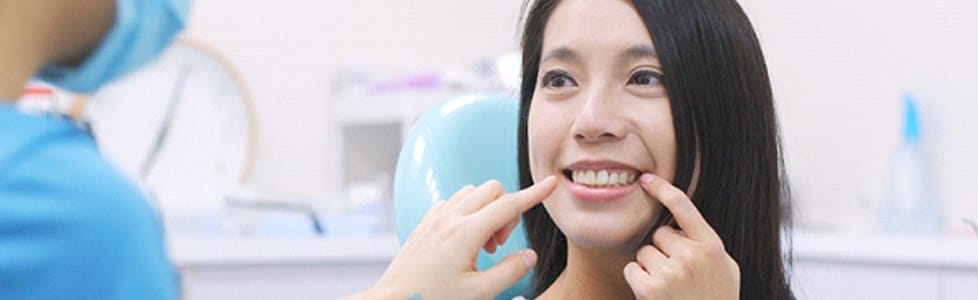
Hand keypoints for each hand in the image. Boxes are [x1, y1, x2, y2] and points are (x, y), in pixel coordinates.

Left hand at [347, 176, 556, 299]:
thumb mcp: (479, 293)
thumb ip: (509, 271)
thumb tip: (529, 255)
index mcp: (465, 233)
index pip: (509, 205)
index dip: (534, 194)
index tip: (551, 184)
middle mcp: (449, 219)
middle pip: (492, 190)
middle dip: (506, 210)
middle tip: (500, 244)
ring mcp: (434, 218)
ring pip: (472, 193)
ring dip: (486, 210)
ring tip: (483, 245)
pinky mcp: (425, 223)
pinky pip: (454, 202)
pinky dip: (468, 212)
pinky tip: (465, 240)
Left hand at [623, 174, 739, 299]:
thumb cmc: (716, 299)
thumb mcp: (726, 269)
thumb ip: (707, 245)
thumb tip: (684, 223)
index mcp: (712, 246)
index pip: (684, 206)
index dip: (663, 189)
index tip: (646, 179)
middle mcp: (691, 255)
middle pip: (659, 234)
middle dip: (663, 250)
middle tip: (677, 275)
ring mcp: (671, 272)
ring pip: (644, 252)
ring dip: (650, 267)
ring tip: (669, 288)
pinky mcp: (651, 288)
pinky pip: (632, 269)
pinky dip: (638, 280)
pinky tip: (654, 295)